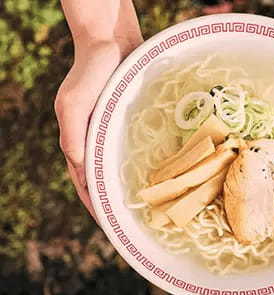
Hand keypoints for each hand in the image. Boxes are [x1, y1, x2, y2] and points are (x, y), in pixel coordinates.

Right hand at [55, 37, 141, 217]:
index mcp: (77, 143)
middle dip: (114, 204)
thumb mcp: (74, 105)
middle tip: (133, 224)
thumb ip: (74, 138)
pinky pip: (130, 150)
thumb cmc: (91, 72)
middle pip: (102, 182)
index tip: (112, 229)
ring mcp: (109, 133)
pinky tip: (154, 174)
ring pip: (117, 168)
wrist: (111, 42)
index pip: (85, 185)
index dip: (97, 208)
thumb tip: (83, 173)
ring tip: (146, 206)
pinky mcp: (124, 123)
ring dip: (127, 188)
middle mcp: (93, 142)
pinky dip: (138, 166)